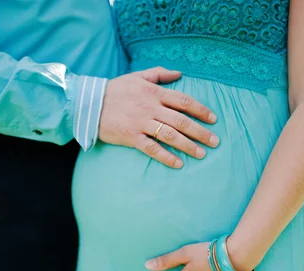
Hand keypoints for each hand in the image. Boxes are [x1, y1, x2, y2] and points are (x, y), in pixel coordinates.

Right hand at [99, 67, 219, 168]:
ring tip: (201, 154)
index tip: (213, 119)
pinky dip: (166, 156)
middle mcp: (150, 107)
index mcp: (154, 92)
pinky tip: (178, 164)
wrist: (89, 103)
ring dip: (188, 145)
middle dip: (201, 132)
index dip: (201, 110)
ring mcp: (141, 123)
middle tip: (215, 141)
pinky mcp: (131, 136)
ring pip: (170, 135)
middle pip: (181, 121)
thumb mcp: (138, 76)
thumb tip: (180, 73)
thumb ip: (160, 73)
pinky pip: (152, 148)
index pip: (183, 101)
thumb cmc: (116, 89)